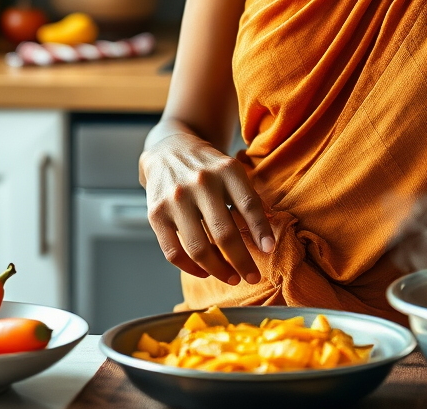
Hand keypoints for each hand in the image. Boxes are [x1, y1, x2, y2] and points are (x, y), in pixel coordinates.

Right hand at [141, 132, 275, 284]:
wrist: (168, 149)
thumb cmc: (208, 166)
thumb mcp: (232, 170)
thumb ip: (249, 197)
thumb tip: (269, 230)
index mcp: (227, 169)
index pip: (248, 204)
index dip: (261, 230)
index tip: (270, 249)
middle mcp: (201, 183)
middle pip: (225, 233)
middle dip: (242, 261)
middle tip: (253, 277)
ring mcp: (176, 199)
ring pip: (199, 248)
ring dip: (218, 270)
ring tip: (232, 277)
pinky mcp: (156, 213)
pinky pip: (173, 252)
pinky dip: (191, 268)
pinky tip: (204, 272)